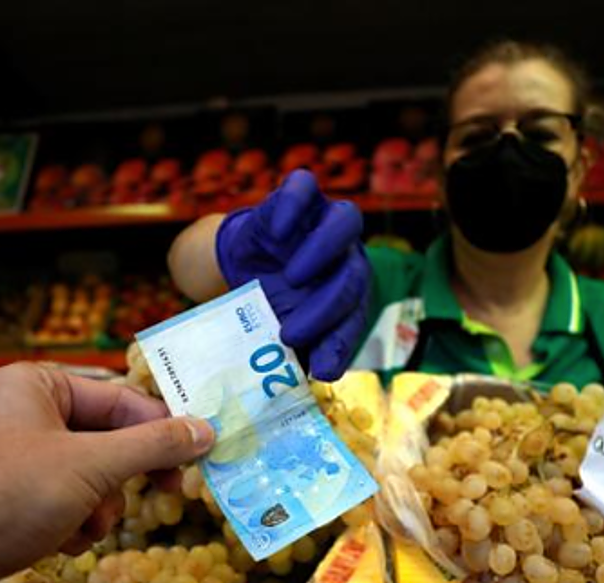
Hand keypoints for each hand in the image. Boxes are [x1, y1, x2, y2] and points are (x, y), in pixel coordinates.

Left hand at [0, 363, 214, 582]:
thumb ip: (151, 446)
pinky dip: (69, 526)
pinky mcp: (4, 504)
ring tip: (83, 526)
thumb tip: (204, 429)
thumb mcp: (89, 467)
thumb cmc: (3, 498)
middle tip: (160, 495)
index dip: (163, 428)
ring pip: (86, 479)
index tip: (201, 458)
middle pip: (105, 439)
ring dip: (97, 508)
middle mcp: (22, 416)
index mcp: (36, 386)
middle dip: (122, 477)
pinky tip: (58, 543)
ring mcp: (11, 462)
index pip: (121, 397)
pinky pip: (59, 505)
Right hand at [215, 169, 370, 380]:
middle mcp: (347, 253)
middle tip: (290, 333)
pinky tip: (277, 232)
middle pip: (353, 275)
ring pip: (346, 220)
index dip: (340, 343)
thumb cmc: (273, 300)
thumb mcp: (286, 327)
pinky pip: (304, 188)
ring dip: (323, 250)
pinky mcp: (301, 196)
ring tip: (292, 279)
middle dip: (325, 308)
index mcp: (351, 290)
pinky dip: (293, 205)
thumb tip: (320, 374)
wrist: (246, 264)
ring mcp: (325, 220)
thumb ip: (307, 347)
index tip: (321, 369)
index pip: (356, 315)